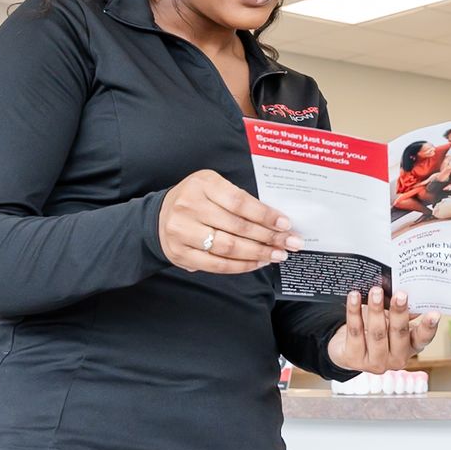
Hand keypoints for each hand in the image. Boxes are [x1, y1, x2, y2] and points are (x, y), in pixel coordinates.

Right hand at [157, 169, 301, 274]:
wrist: (160, 217)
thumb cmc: (196, 200)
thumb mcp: (214, 187)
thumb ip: (239, 199)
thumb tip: (275, 220)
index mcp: (203, 184)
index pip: (240, 201)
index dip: (265, 215)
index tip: (285, 224)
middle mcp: (190, 206)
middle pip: (237, 226)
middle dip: (269, 237)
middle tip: (290, 243)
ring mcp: (182, 231)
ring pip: (228, 247)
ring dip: (258, 253)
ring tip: (277, 254)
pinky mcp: (180, 254)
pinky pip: (216, 264)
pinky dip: (241, 265)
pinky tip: (257, 262)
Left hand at [327, 285, 440, 371]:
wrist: (347, 348)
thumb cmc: (377, 330)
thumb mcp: (391, 321)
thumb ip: (402, 312)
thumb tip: (407, 293)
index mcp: (410, 348)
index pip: (422, 339)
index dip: (429, 327)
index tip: (435, 313)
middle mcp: (396, 359)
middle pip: (399, 334)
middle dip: (399, 313)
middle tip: (400, 294)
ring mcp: (375, 362)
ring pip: (377, 333)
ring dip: (376, 310)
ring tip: (375, 291)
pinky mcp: (354, 359)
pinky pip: (355, 331)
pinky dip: (354, 311)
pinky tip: (354, 296)